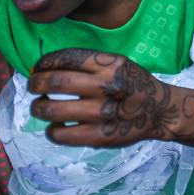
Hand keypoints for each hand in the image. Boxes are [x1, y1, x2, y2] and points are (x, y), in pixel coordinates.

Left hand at [28, 48, 177, 146]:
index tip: (39, 67)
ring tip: (40, 107)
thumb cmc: (132, 84)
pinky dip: (51, 130)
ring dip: (38, 108)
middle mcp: (106, 86)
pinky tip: (56, 127)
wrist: (160, 111)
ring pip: (52, 110)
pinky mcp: (99, 136)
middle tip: (33, 86)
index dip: (45, 62)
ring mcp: (102, 113)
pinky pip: (60, 134)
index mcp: (110, 64)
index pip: (66, 58)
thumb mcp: (118, 64)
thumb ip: (88, 64)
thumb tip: (44, 69)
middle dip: (35, 83)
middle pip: (54, 82)